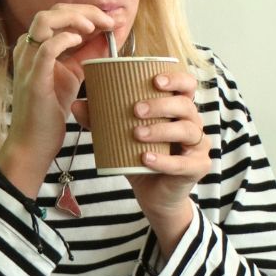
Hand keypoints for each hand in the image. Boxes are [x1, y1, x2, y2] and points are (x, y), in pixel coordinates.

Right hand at [0, 3, 115, 196]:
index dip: (87, 11)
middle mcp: (27, 49)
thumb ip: (87, 55)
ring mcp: (27, 62)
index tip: (113, 19)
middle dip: (85, 10)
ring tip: (94, 27)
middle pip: (53, 11)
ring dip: (73, 18)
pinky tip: (81, 39)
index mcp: (35, 46)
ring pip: (44, 21)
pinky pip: (45, 49)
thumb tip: (110, 35)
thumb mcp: (73, 75)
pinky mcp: (33, 79)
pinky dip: (64, 39)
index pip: (59, 14)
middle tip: (109, 21)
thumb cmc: (50, 110)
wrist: (34, 143)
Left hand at [74, 68, 209, 258]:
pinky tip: (146, 159)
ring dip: (161, 130)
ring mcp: (198, 146)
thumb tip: (77, 105)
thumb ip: (101, 121)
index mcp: (178, 110)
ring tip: (137, 134)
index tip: (155, 80)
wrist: (154, 196)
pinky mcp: (198, 167)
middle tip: (136, 110)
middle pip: (185, 106)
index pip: (187, 86)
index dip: (176, 79)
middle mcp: (193, 123)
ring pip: (187, 131)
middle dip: (161, 105)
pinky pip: (183, 163)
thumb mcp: (120, 138)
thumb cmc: (141, 159)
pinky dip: (164, 161)